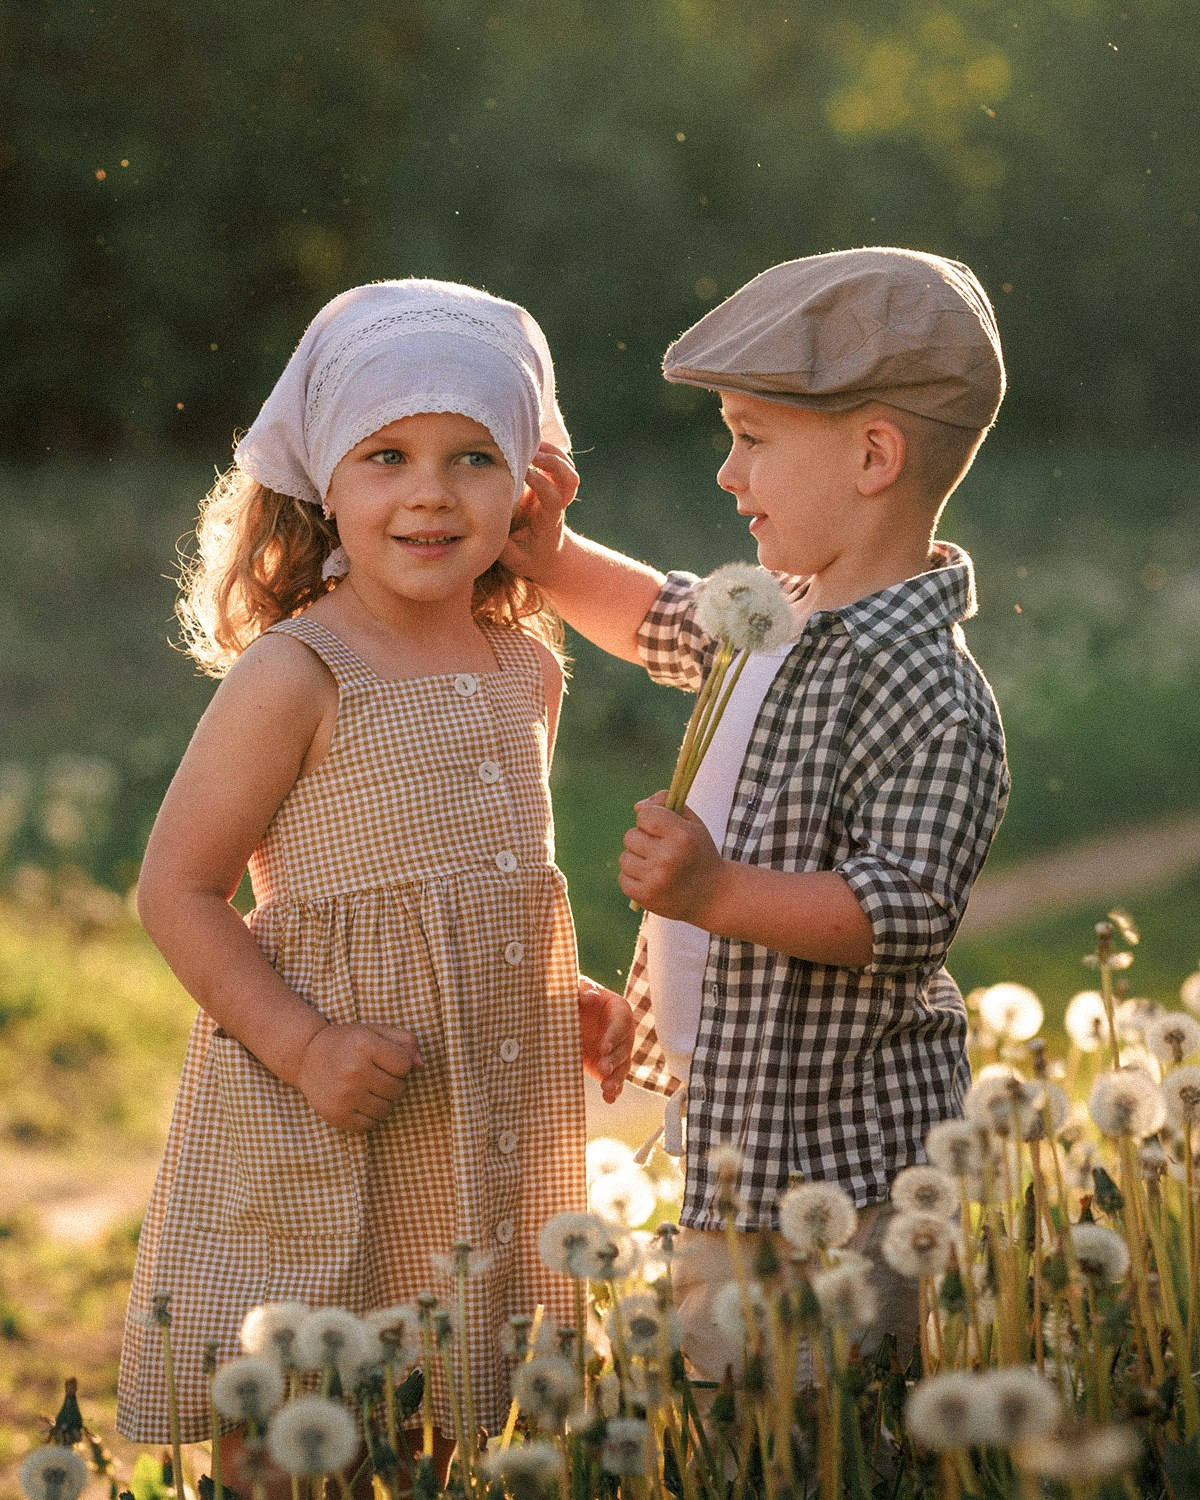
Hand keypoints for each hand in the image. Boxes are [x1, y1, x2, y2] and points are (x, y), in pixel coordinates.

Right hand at [295, 1022, 422, 1132]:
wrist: (306, 1056)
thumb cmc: (348, 1042)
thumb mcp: (375, 1031)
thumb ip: (405, 1042)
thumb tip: (421, 1066)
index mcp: (365, 1046)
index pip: (405, 1065)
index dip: (400, 1064)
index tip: (386, 1060)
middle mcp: (354, 1071)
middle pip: (399, 1089)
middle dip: (394, 1083)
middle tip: (377, 1075)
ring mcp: (345, 1096)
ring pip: (387, 1109)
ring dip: (384, 1101)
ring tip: (369, 1089)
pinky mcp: (337, 1115)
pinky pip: (370, 1125)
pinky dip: (370, 1117)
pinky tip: (359, 1102)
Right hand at [502, 443, 578, 582]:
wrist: (551, 557)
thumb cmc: (531, 558)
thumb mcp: (516, 560)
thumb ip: (503, 547)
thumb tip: (488, 526)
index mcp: (549, 520)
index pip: (553, 498)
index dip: (541, 483)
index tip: (523, 473)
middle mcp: (558, 504)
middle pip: (569, 479)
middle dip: (554, 463)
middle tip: (532, 455)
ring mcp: (558, 493)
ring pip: (568, 467)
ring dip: (553, 452)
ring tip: (531, 445)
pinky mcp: (553, 485)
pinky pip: (561, 462)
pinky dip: (550, 450)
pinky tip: (532, 445)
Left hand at [578, 976, 634, 1102]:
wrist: (570, 1018)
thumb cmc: (577, 1000)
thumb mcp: (577, 992)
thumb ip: (582, 991)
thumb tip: (587, 994)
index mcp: (618, 1010)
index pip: (622, 1022)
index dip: (614, 1035)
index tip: (603, 1047)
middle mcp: (622, 1032)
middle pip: (625, 1047)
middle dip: (615, 1060)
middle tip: (603, 1069)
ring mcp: (617, 1051)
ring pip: (623, 1066)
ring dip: (616, 1078)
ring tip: (607, 1088)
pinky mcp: (609, 1067)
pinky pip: (615, 1080)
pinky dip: (614, 1090)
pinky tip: (609, 1098)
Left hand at [618, 792, 724, 923]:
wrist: (713, 896)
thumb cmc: (699, 853)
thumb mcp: (692, 824)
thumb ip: (666, 805)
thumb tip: (638, 807)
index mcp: (682, 836)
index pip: (645, 815)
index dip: (649, 819)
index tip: (660, 828)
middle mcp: (668, 857)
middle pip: (630, 836)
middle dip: (642, 839)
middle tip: (660, 849)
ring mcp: (655, 879)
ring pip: (624, 857)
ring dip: (637, 859)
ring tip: (656, 866)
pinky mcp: (645, 897)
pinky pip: (623, 878)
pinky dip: (634, 877)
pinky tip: (652, 879)